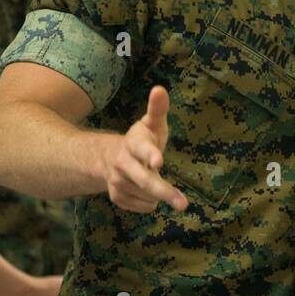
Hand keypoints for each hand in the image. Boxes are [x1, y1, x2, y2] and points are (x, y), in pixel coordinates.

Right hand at [103, 86, 187, 212]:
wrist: (111, 158)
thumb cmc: (142, 139)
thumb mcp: (151, 123)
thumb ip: (157, 109)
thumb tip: (160, 89)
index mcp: (134, 143)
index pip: (142, 149)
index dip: (151, 155)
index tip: (159, 162)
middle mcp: (123, 163)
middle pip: (144, 180)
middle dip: (163, 192)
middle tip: (183, 204)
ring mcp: (118, 182)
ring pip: (148, 196)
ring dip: (159, 194)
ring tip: (157, 180)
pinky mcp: (117, 197)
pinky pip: (143, 206)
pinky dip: (150, 202)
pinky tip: (148, 192)